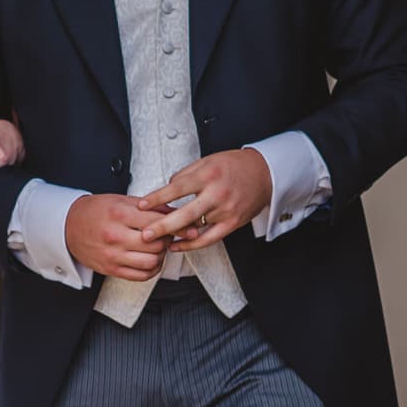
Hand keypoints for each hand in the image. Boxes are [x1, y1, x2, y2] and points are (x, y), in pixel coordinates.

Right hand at [67, 193, 172, 281]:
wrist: (68, 226)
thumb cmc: (94, 212)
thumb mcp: (120, 200)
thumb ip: (147, 205)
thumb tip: (172, 210)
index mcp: (118, 214)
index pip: (157, 220)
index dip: (174, 222)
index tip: (182, 223)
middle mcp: (115, 236)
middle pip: (157, 242)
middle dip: (168, 238)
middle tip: (167, 234)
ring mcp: (113, 255)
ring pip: (152, 261)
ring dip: (161, 255)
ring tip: (159, 247)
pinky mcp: (111, 269)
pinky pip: (141, 276)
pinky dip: (152, 269)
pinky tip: (151, 261)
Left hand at [138, 149, 273, 252]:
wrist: (265, 173)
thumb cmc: (235, 165)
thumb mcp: (207, 161)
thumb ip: (186, 174)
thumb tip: (167, 187)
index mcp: (208, 175)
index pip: (177, 188)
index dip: (157, 198)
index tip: (142, 205)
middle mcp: (217, 194)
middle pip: (185, 214)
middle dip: (163, 226)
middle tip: (145, 234)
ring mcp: (226, 211)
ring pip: (195, 228)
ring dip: (174, 235)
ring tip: (155, 240)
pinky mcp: (232, 223)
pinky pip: (209, 239)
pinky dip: (191, 245)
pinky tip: (177, 246)